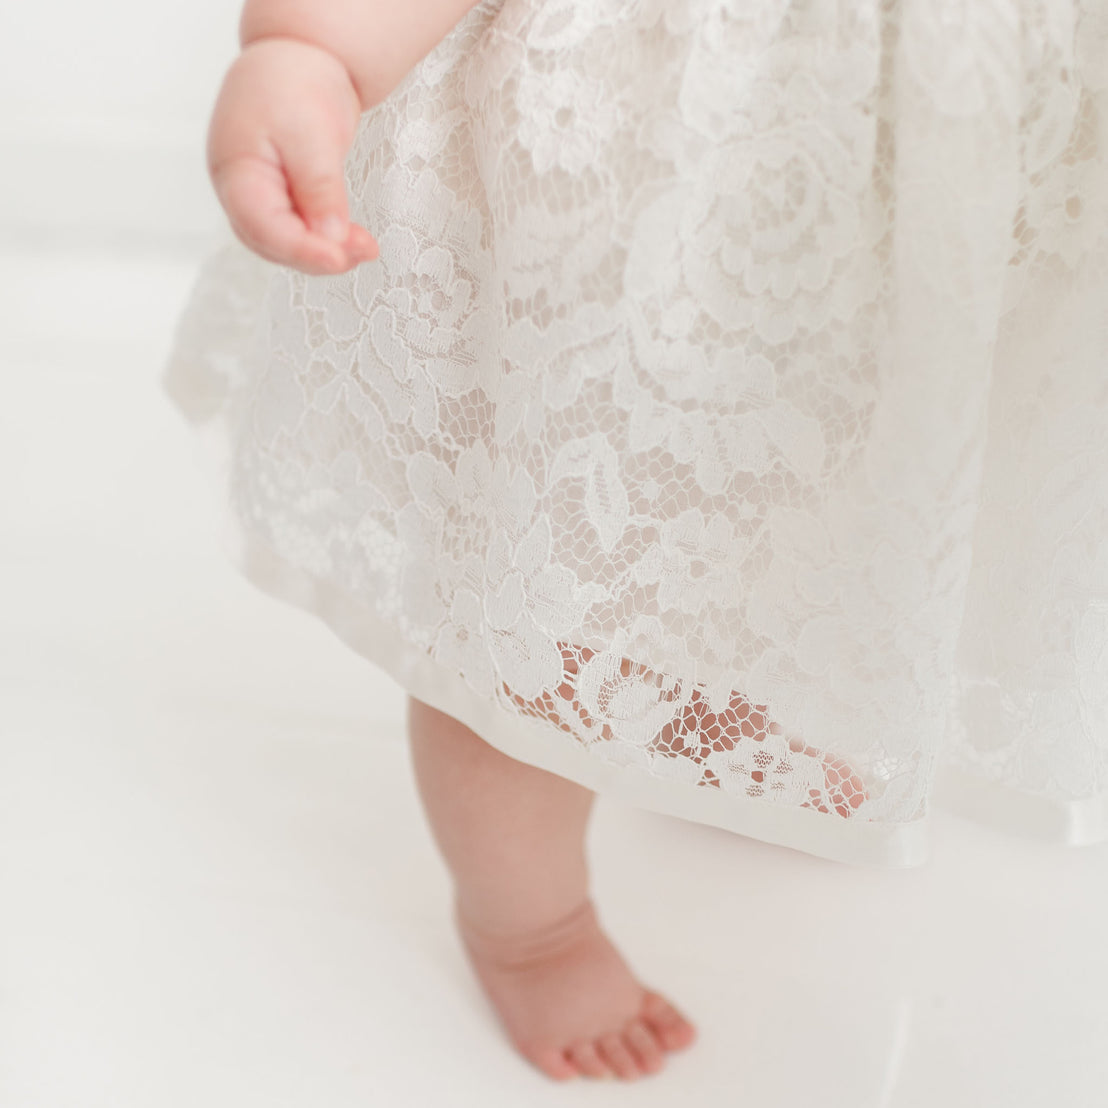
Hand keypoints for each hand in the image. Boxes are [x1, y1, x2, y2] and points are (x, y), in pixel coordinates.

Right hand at [206, 38, 378, 275]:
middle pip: (273, 244)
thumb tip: (330, 237)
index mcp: (235, 170)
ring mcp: (258, 198)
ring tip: (367, 249)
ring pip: (287, 244)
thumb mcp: (312, 133)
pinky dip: (326, 241)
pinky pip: (299, 233)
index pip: (263, 227)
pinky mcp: (281, 200)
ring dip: (326, 253)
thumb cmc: (296, 84)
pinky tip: (354, 242)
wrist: (298, 59)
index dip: (301, 250)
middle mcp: (240, 191)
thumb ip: (319, 188)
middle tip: (362, 253)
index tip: (338, 258)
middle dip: (317, 257)